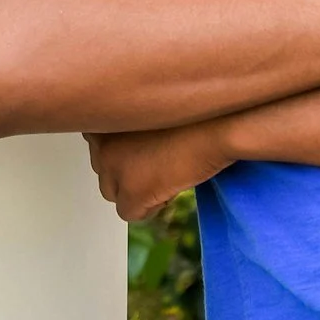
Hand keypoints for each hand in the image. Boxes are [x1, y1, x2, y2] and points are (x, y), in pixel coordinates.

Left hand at [86, 123, 228, 221]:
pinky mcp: (131, 191)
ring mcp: (112, 165)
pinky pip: (130, 213)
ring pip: (112, 191)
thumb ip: (130, 121)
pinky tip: (170, 190)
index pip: (97, 141)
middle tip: (158, 159)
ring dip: (136, 187)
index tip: (142, 145)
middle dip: (126, 168)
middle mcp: (99, 138)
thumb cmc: (198, 109)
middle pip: (103, 167)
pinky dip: (149, 208)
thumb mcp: (152, 106)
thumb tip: (127, 147)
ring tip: (166, 172)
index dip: (123, 147)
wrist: (222, 123)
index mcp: (103, 113)